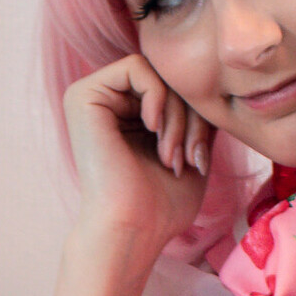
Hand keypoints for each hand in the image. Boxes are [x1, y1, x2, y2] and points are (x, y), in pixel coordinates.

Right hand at [64, 54, 214, 254]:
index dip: (196, 116)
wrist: (132, 229)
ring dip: (177, 114)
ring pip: (157, 74)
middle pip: (167, 79)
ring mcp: (90, 98)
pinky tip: (153, 131)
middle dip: (190, 116)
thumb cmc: (160, 206)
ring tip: (172, 155)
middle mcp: (104, 104)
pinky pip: (137, 67)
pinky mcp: (83, 95)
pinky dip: (158, 97)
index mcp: (124, 117)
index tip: (198, 158)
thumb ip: (197, 115)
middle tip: (189, 157)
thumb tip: (211, 84)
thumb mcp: (191, 151)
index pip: (174, 89)